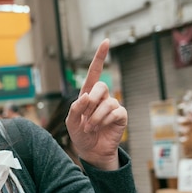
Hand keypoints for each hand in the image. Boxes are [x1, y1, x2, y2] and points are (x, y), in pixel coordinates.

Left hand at [66, 39, 126, 169]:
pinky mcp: (120, 116)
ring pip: (107, 102)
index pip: (94, 72)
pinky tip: (100, 128)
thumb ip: (75, 108)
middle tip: (85, 118)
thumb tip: (86, 96)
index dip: (100, 57)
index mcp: (88, 94)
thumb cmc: (80, 134)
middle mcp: (102, 97)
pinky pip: (115, 112)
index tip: (106, 41)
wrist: (91, 151)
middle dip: (92, 101)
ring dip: (95, 117)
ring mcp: (112, 105)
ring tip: (90, 128)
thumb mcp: (71, 122)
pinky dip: (104, 121)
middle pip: (101, 86)